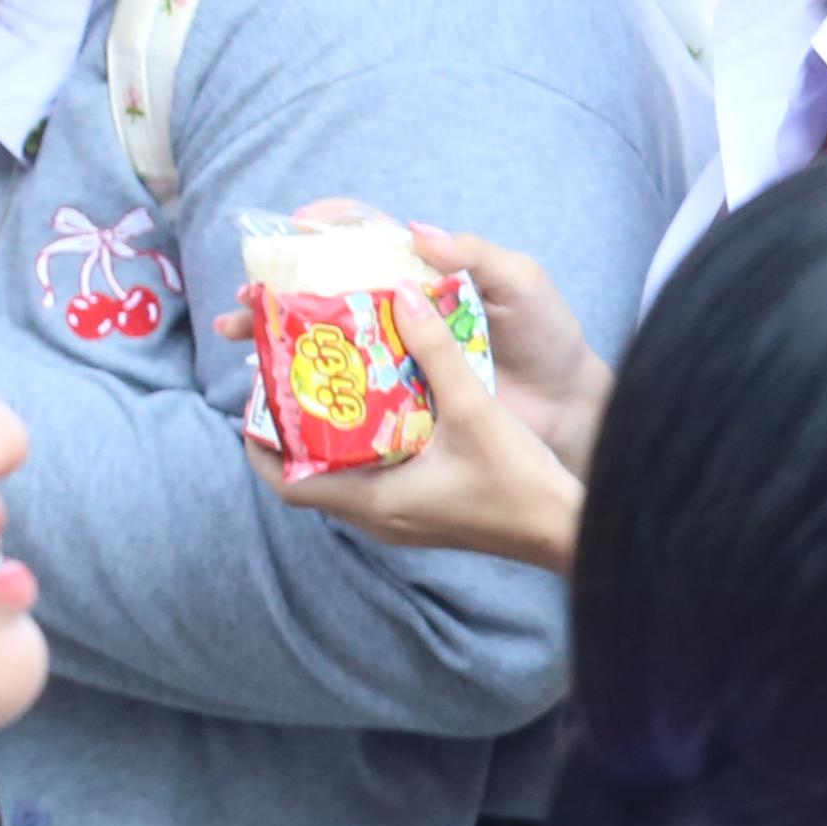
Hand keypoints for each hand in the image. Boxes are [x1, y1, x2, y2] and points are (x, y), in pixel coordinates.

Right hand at [246, 209, 612, 472]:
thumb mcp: (522, 282)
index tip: (295, 226)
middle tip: (243, 297)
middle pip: (325, 290)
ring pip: (324, 339)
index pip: (365, 237)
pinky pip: (345, 388)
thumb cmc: (549, 337)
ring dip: (275, 336)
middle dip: (275, 289)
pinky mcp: (398, 399)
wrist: (570, 409)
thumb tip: (416, 232)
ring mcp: (396, 356)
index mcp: (424, 273)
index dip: (326, 226)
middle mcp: (400, 311)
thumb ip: (475, 254)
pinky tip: (275, 387)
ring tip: (239, 339)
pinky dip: (306, 385)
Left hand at [248, 278, 585, 574]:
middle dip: (292, 429)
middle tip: (290, 378)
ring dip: (329, 436)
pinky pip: (374, 479)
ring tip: (328, 384)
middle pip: (309, 475)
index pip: (288, 481)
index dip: (261, 441)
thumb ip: (436, 352)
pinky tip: (381, 407)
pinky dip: (364, 445)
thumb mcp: (474, 409)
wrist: (570, 531)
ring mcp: (401, 519)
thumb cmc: (521, 482)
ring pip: (342, 476)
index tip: (255, 397)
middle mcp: (377, 517)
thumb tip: (403, 294)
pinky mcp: (424, 513)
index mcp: (373, 501)